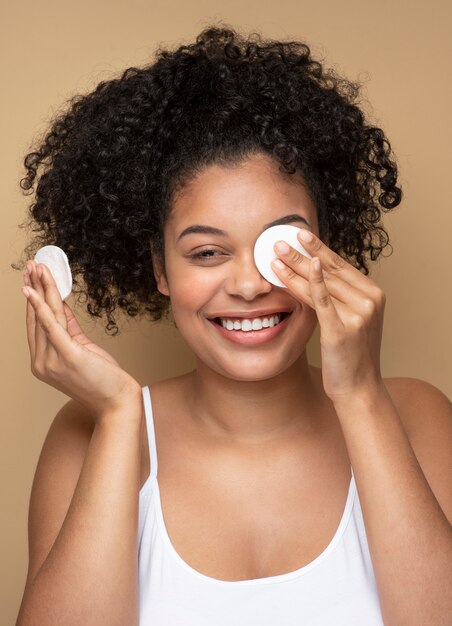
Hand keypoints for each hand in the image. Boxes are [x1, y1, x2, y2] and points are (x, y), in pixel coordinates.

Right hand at [22, 260, 141, 419]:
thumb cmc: (102, 379)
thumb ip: (69, 329)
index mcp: (43, 361)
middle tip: (31, 264)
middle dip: (34, 288)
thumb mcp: (82, 350)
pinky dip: (42, 307)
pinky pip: (51, 327)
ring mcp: (51, 361)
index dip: (33, 299)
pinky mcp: (67, 356)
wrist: (117, 403)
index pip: (35, 324)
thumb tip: (60, 305)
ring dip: (40, 288)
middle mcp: (41, 362)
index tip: (31, 278)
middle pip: (36, 317)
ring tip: (36, 267)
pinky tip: (35, 291)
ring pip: (45, 316)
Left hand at [271, 229, 385, 402]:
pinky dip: (309, 283)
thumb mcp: (348, 320)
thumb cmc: (349, 355)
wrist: (358, 388)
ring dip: (296, 266)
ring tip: (276, 252)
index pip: (340, 265)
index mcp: (373, 294)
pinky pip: (322, 301)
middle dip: (303, 252)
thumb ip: (338, 297)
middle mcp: (370, 300)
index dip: (318, 248)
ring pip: (322, 283)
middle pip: (329, 270)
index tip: (299, 234)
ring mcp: (359, 314)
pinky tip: (296, 270)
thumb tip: (312, 272)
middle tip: (282, 237)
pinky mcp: (343, 329)